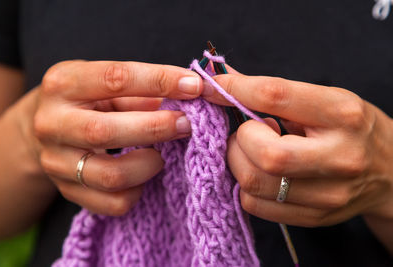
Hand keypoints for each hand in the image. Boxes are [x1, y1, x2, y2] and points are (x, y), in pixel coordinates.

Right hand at [34, 60, 202, 215]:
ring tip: (161, 154)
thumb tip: (189, 93)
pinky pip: (113, 202)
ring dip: (148, 165)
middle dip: (156, 128)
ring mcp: (56, 162)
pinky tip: (143, 174)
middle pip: (105, 132)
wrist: (50, 126)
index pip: (115, 79)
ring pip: (110, 175)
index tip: (195, 86)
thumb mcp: (107, 84)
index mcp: (63, 84)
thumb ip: (142, 89)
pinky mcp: (67, 191)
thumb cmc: (90, 100)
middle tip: (186, 124)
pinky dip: (138, 191)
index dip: (160, 81)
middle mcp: (51, 123)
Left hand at [203, 73, 392, 226]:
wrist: (390, 172)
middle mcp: (339, 156)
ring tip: (254, 151)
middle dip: (241, 139)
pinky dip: (246, 186)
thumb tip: (225, 79)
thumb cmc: (352, 129)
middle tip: (247, 132)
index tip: (211, 87)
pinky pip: (256, 206)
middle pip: (266, 154)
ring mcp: (329, 193)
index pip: (276, 96)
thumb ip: (275, 93)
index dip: (235, 89)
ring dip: (239, 162)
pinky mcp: (316, 217)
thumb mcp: (325, 100)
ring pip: (255, 184)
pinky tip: (261, 172)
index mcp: (342, 114)